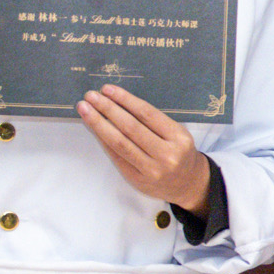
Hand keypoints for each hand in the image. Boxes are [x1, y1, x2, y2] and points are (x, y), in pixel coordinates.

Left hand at [78, 84, 210, 209]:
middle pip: (131, 128)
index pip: (147, 114)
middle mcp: (166, 155)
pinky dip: (103, 141)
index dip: (125, 100)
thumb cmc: (179, 152)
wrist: (188, 184)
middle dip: (108, 109)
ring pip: (120, 143)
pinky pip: (117, 156)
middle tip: (91, 96)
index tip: (108, 90)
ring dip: (99, 124)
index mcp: (178, 138)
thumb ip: (153, 122)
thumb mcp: (176, 133)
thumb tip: (117, 103)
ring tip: (85, 109)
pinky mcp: (137, 180)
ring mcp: (151, 170)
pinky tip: (94, 128)